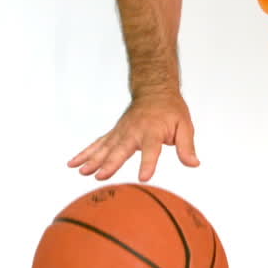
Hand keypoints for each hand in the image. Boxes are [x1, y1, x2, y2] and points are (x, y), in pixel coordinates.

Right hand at [67, 92, 199, 181]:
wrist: (154, 89)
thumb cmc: (171, 110)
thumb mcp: (185, 126)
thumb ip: (187, 146)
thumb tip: (194, 163)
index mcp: (153, 131)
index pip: (151, 149)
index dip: (148, 163)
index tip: (144, 178)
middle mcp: (133, 131)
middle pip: (121, 149)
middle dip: (110, 163)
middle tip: (99, 176)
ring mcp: (121, 132)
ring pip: (105, 147)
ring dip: (92, 160)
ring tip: (81, 172)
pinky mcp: (114, 133)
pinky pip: (98, 144)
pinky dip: (85, 153)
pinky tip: (73, 164)